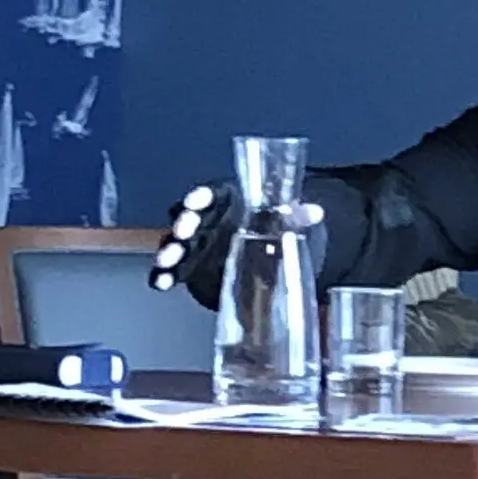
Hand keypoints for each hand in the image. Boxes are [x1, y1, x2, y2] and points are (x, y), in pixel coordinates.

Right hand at [148, 182, 323, 304]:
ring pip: (175, 244)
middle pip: (187, 218)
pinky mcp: (189, 268)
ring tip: (167, 259)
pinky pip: (172, 271)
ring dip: (169, 251)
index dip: (201, 196)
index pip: (210, 194)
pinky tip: (160, 283)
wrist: (267, 254)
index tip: (196, 199)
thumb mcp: (286, 220)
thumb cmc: (273, 227)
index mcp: (225, 201)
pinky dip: (163, 276)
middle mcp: (204, 219)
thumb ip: (296, 216)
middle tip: (182, 230)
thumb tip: (316, 211)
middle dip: (183, 223)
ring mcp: (194, 244)